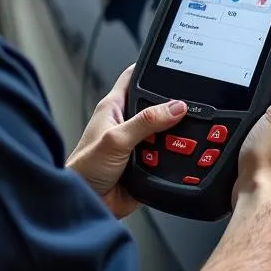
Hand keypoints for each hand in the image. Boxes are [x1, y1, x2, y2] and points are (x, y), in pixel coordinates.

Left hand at [66, 64, 187, 219]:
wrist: (86, 206)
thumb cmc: (83, 170)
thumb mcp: (116, 139)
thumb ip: (146, 121)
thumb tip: (175, 107)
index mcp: (114, 107)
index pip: (134, 77)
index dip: (150, 68)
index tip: (173, 64)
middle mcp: (126, 123)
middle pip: (157, 106)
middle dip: (172, 109)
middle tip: (187, 112)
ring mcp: (137, 144)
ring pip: (166, 133)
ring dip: (174, 138)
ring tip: (181, 139)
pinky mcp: (147, 165)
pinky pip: (168, 156)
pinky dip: (175, 158)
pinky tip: (180, 158)